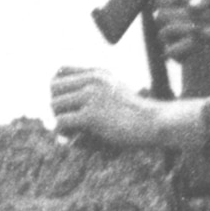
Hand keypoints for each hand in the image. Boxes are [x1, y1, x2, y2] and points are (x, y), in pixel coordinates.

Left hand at [51, 66, 168, 149]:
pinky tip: (76, 138)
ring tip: (74, 131)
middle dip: (56, 105)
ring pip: (54, 105)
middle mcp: (94, 80)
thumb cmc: (136, 115)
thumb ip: (92, 93)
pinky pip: (60, 122)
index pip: (60, 71)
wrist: (156, 123)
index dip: (58, 89)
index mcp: (99, 73)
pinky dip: (63, 133)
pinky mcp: (91, 115)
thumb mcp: (116, 94)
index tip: (67, 104)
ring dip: (60, 120)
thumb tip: (57, 105)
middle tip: (69, 120)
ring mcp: (92, 96)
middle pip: (53, 87)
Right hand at [154, 0, 209, 76]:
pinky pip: (170, 51)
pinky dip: (188, 45)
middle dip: (188, 14)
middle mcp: (169, 24)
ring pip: (164, 32)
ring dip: (189, 28)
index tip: (200, 3)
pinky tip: (203, 43)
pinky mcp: (176, 56)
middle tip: (208, 16)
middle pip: (161, 15)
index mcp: (175, 8)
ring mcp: (171, 41)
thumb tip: (191, 6)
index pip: (161, 1)